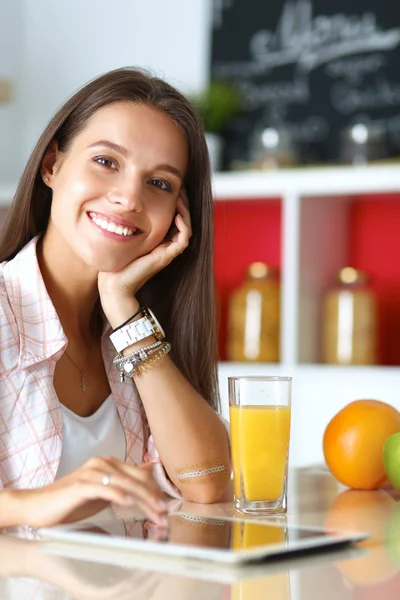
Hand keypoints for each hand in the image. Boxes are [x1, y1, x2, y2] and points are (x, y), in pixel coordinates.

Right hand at [8, 457, 166, 528]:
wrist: (39, 506)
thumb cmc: (71, 501)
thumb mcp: (103, 492)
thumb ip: (124, 483)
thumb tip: (149, 471)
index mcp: (109, 463)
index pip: (139, 475)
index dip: (154, 491)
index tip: (164, 508)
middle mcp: (102, 464)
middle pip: (135, 478)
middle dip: (152, 496)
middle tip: (163, 513)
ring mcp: (90, 473)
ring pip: (123, 483)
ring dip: (141, 498)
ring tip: (153, 511)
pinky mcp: (79, 486)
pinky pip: (102, 488)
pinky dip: (117, 494)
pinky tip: (128, 502)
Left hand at [98, 192, 191, 323]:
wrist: (113, 284)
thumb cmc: (114, 262)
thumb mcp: (122, 236)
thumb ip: (126, 223)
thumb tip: (119, 203)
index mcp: (157, 240)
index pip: (173, 218)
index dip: (175, 204)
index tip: (171, 189)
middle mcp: (164, 246)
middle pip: (183, 221)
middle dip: (183, 204)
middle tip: (181, 189)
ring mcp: (167, 252)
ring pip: (187, 228)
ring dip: (186, 213)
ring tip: (181, 199)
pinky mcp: (166, 257)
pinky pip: (184, 239)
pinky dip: (184, 226)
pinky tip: (177, 215)